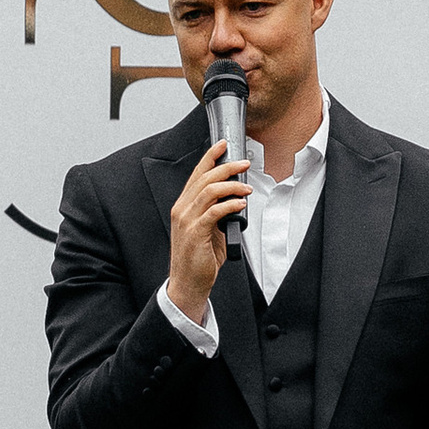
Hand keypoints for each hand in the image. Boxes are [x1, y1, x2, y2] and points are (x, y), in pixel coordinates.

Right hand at [166, 140, 249, 325]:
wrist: (188, 282)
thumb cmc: (199, 258)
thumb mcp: (208, 230)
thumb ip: (216, 212)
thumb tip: (235, 199)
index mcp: (183, 206)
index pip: (196, 174)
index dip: (210, 157)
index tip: (223, 145)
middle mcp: (182, 209)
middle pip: (204, 178)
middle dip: (226, 167)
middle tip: (244, 164)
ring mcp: (187, 221)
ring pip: (209, 191)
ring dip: (231, 185)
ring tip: (246, 188)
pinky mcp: (196, 233)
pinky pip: (215, 212)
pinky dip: (230, 205)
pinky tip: (240, 206)